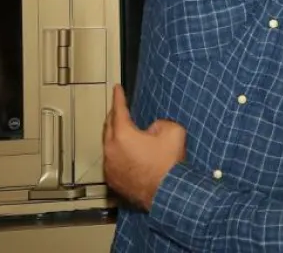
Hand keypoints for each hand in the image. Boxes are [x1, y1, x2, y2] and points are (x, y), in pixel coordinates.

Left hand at [102, 84, 185, 210]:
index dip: (118, 97)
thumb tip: (152, 129)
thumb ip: (160, 123)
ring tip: (126, 133)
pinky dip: (117, 153)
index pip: (118, 110)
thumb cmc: (168, 164)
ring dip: (115, 136)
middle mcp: (111, 150)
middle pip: (109, 127)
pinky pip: (112, 161)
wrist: (167, 193)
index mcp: (123, 135)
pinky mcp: (113, 180)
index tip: (116, 88)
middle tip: (120, 108)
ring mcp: (110, 166)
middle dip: (114, 116)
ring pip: (108, 145)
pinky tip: (128, 155)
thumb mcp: (173, 131)